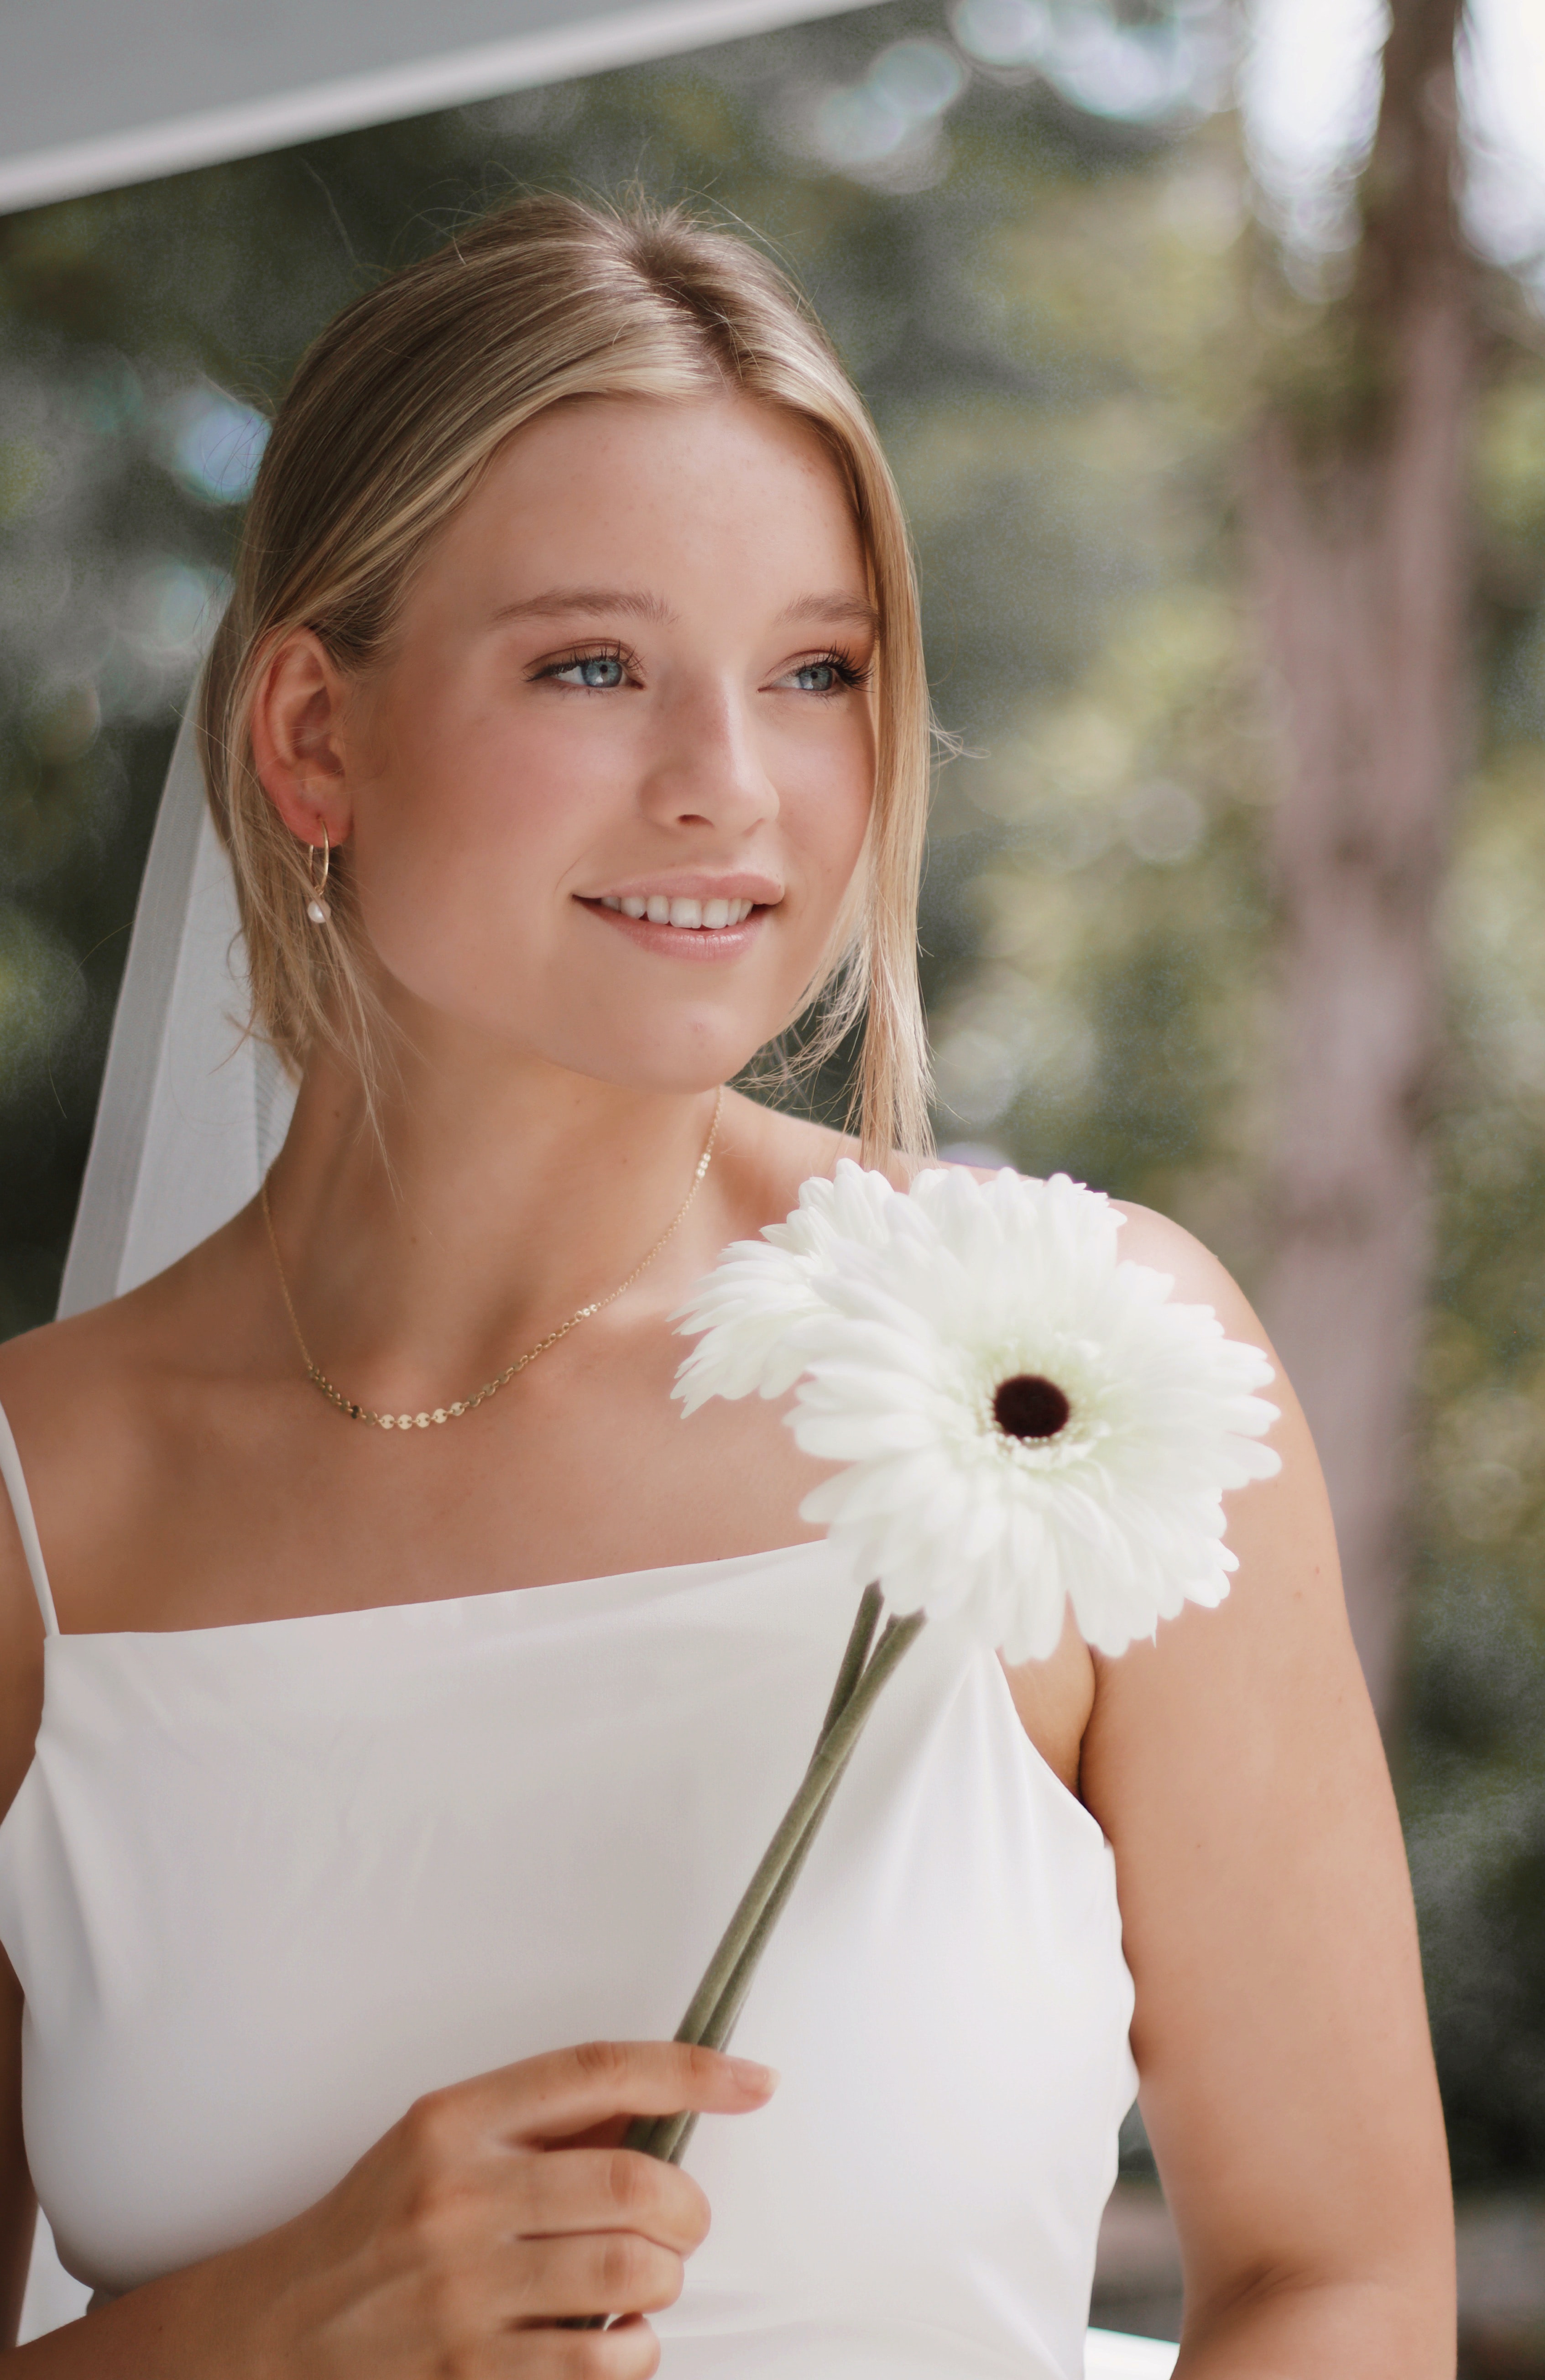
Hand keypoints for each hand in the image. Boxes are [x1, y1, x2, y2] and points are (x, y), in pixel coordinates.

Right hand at [230, 2039, 777, 2376]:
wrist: (278, 2330)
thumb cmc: (377, 2226)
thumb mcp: (441, 2143)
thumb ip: (543, 2123)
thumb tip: (658, 2109)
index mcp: (455, 2122)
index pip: (599, 2072)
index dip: (692, 2071)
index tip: (754, 2081)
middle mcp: (459, 2200)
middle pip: (635, 2185)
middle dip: (689, 2208)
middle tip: (684, 2221)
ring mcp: (464, 2295)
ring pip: (633, 2276)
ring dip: (664, 2281)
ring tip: (645, 2281)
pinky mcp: (472, 2375)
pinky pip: (602, 2364)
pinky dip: (635, 2353)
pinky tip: (617, 2340)